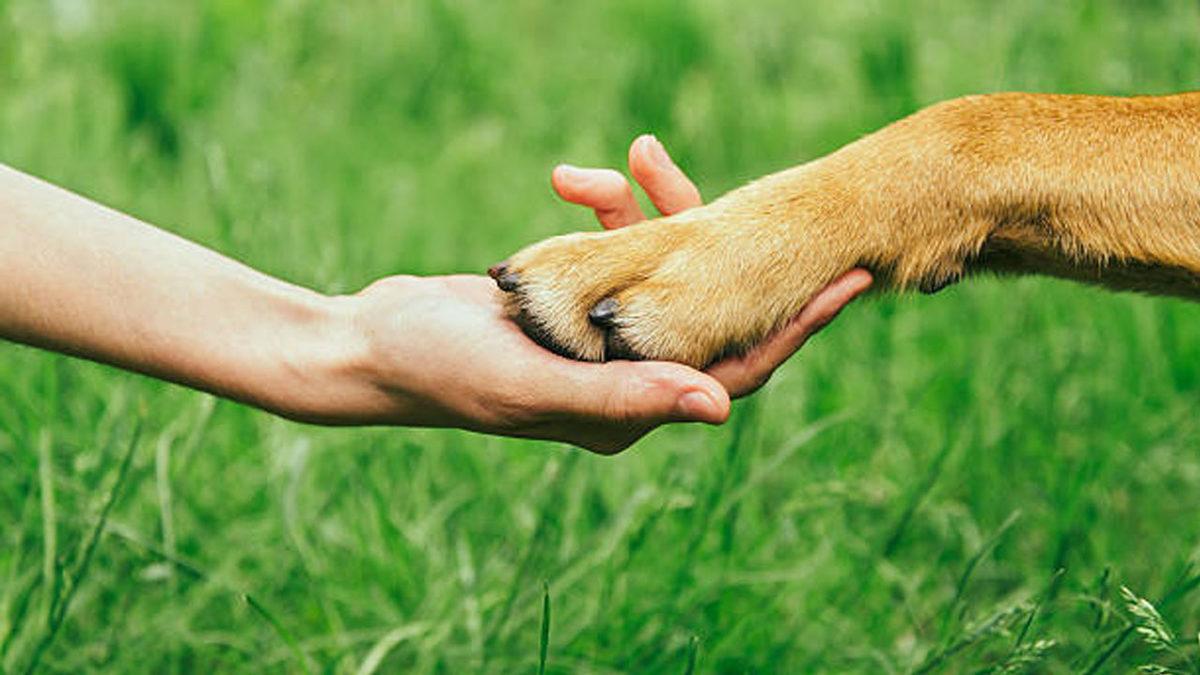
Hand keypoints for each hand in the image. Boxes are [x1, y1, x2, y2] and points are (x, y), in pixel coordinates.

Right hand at [318, 136, 870, 453]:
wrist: (373, 343)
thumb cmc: (444, 372)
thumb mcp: (536, 383)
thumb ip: (627, 395)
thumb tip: (724, 408)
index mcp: (631, 410)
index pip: (738, 368)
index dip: (797, 326)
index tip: (852, 279)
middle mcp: (625, 377)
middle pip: (708, 309)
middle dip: (729, 245)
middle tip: (773, 195)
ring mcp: (598, 337)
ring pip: (661, 268)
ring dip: (651, 211)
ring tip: (633, 157)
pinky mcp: (572, 300)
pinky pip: (614, 249)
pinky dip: (603, 212)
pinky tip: (575, 180)